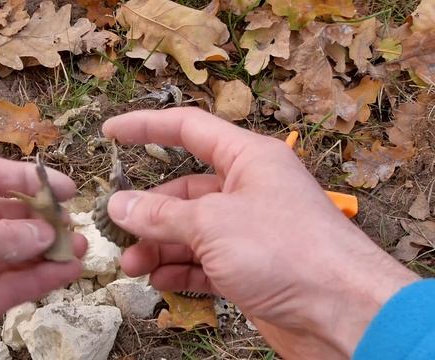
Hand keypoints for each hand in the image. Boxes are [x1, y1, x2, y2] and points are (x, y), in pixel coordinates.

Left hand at [0, 158, 86, 359]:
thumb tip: (46, 232)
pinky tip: (66, 273)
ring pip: (12, 254)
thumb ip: (4, 236)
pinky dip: (37, 279)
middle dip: (41, 219)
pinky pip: (9, 285)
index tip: (66, 188)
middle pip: (4, 216)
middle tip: (76, 224)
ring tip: (81, 249)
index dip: (27, 180)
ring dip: (46, 251)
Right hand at [103, 108, 418, 358]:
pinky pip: (204, 262)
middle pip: (184, 191)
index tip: (111, 132)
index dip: (146, 127)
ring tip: (132, 264)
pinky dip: (180, 269)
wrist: (343, 314)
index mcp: (248, 159)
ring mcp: (249, 232)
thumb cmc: (287, 251)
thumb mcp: (212, 224)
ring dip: (159, 246)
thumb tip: (119, 204)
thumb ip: (161, 214)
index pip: (188, 129)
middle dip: (148, 211)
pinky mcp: (250, 268)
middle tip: (117, 230)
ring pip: (191, 231)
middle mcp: (248, 191)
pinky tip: (160, 279)